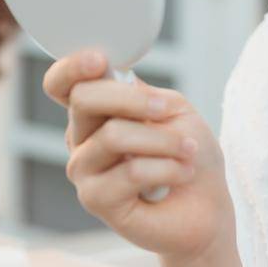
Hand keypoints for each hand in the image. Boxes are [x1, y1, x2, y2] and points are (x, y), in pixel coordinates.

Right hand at [42, 50, 234, 263]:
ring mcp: (84, 170)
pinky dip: (167, 168)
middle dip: (134, 100)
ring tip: (189, 151)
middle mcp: (81, 138)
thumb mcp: (173, 110)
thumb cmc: (189, 153)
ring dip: (164, 140)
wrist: (206, 206)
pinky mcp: (96, 200)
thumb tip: (111, 77)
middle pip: (83, 100)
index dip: (71, 67)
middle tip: (167, 110)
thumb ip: (142, 93)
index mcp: (96, 111)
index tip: (99, 60)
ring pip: (113, 135)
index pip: (61, 84)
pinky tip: (183, 174)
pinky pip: (131, 171)